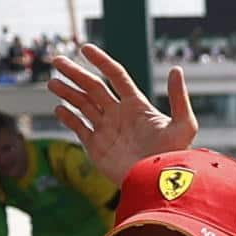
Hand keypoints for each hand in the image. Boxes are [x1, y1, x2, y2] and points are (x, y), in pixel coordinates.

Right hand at [51, 46, 196, 185]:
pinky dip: (68, 118)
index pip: (115, 76)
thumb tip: (176, 69)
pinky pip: (79, 129)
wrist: (159, 187)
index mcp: (136, 105)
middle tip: (56, 61)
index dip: (100, 61)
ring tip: (52, 83)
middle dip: (75, 74)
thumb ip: (178, 98)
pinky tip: (59, 108)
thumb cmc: (175, 157)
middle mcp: (119, 114)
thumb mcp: (183, 126)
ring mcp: (106, 130)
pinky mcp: (97, 148)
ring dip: (67, 93)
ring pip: (82, 105)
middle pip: (93, 87)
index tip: (84, 49)